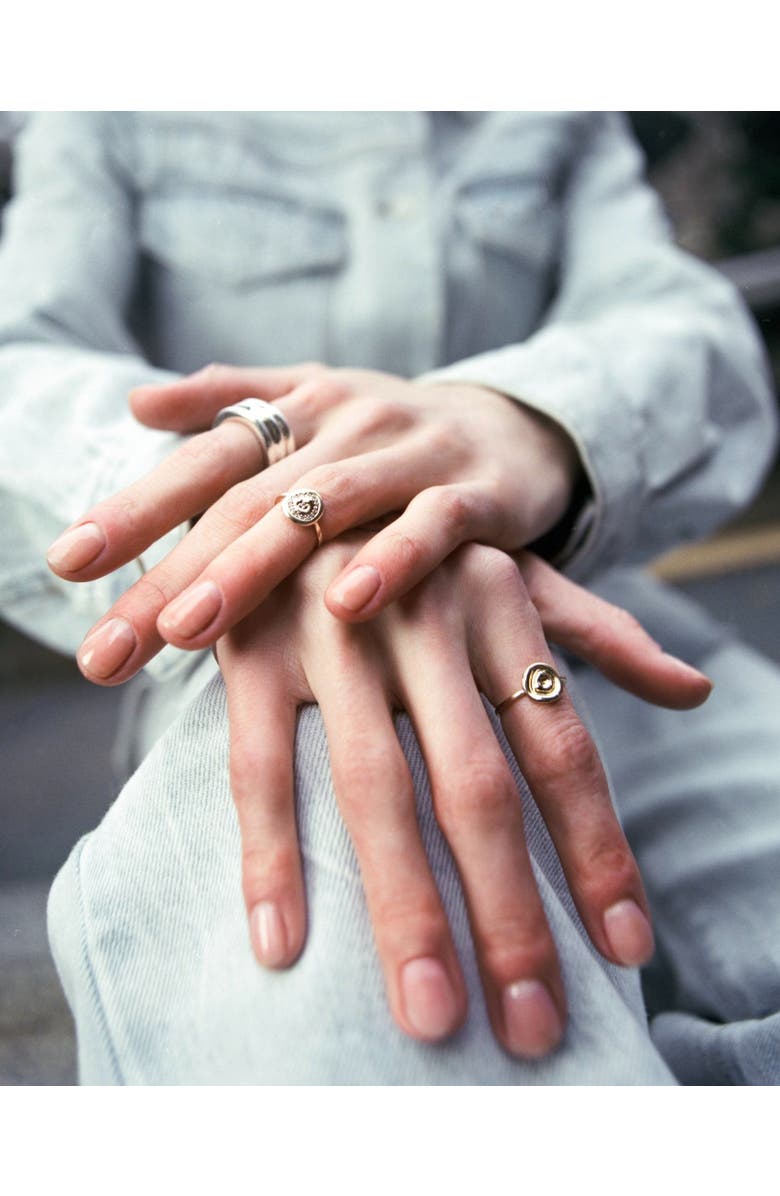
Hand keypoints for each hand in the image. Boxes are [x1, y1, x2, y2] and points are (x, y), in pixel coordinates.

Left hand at [46, 363, 580, 683]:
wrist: (517, 426)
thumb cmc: (392, 434)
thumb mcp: (313, 403)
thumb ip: (231, 401)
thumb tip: (136, 403)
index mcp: (297, 413)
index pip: (201, 464)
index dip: (132, 512)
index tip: (66, 566)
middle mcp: (344, 426)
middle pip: (243, 500)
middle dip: (169, 574)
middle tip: (107, 649)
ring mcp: (409, 455)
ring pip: (322, 509)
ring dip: (251, 570)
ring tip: (186, 632)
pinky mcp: (475, 492)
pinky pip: (430, 527)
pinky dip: (392, 559)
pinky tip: (347, 605)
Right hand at [218, 536, 710, 1058]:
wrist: (289, 473)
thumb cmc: (411, 549)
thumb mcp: (507, 571)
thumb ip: (594, 632)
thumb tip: (695, 689)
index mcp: (499, 604)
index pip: (563, 745)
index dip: (597, 849)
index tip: (625, 950)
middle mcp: (425, 618)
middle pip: (478, 785)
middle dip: (510, 910)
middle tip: (532, 1023)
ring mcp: (334, 633)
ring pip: (376, 787)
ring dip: (404, 906)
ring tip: (430, 1015)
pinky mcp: (254, 648)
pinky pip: (259, 766)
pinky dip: (272, 855)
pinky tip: (286, 946)